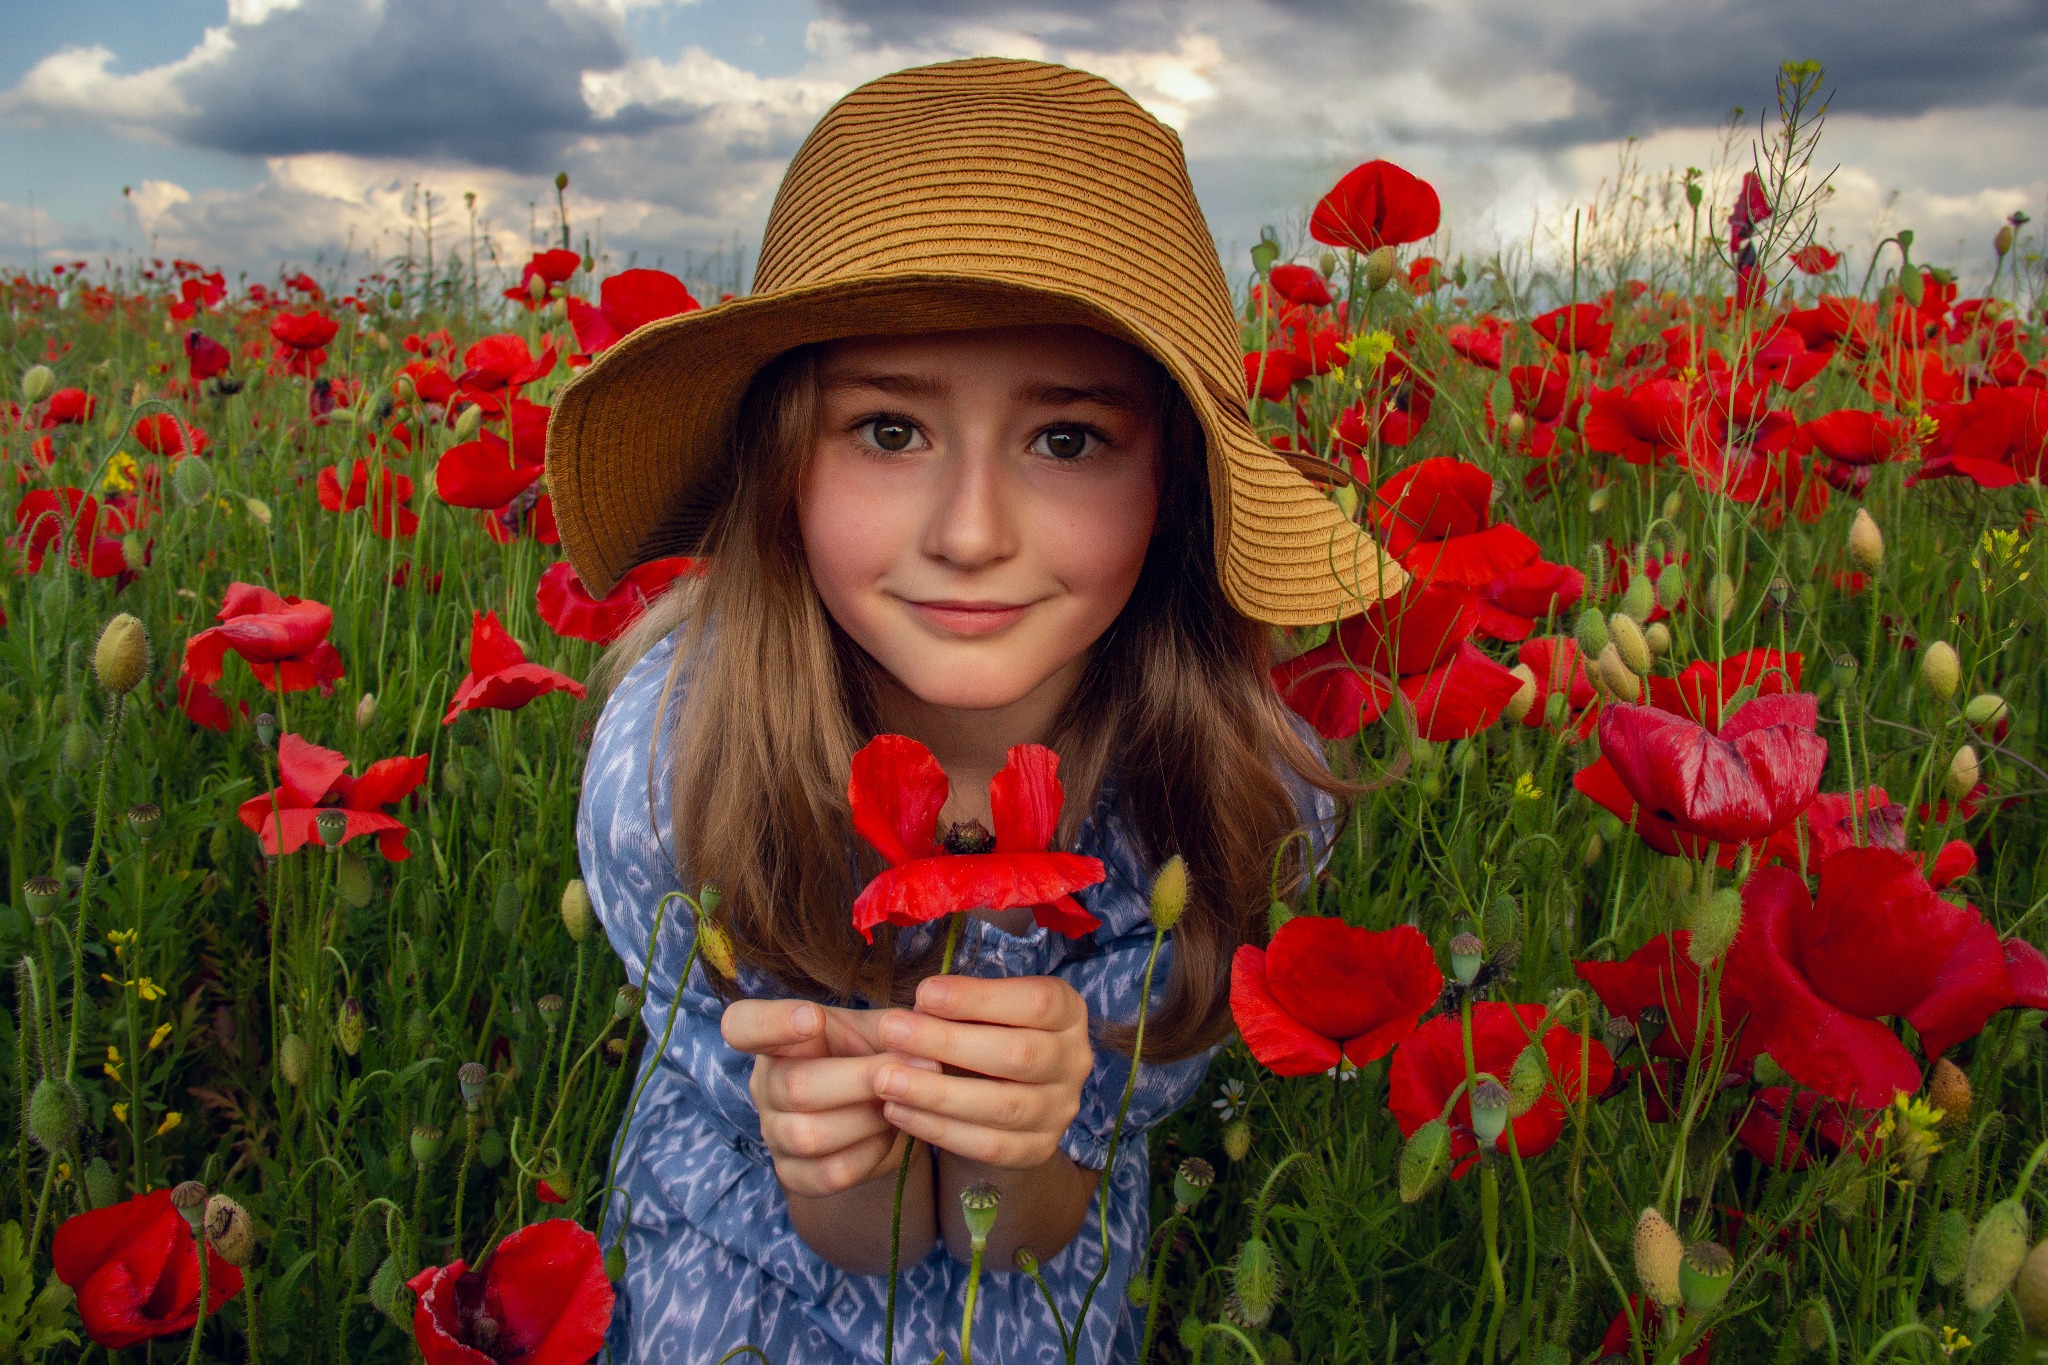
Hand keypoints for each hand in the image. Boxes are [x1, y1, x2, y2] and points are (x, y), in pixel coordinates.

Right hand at [722, 999, 934, 1198]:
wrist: (880, 1115)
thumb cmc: (871, 1058)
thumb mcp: (878, 1031)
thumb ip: (893, 1027)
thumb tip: (919, 1032)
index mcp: (777, 1039)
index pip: (743, 1026)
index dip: (771, 1024)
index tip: (813, 1018)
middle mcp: (766, 1086)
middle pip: (794, 1087)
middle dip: (860, 1079)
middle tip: (916, 1066)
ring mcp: (775, 1134)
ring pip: (810, 1135)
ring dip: (868, 1118)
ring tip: (903, 1101)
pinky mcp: (794, 1175)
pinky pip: (830, 1173)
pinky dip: (869, 1153)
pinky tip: (890, 1132)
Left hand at [870, 975, 1093, 1169]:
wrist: (1006, 1095)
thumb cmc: (986, 1032)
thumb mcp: (983, 1008)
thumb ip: (958, 1006)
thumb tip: (917, 1008)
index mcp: (1068, 1012)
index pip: (1036, 1003)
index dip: (979, 998)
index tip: (923, 992)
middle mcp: (1075, 1061)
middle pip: (1018, 1055)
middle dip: (947, 1042)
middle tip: (890, 1031)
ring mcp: (1061, 1110)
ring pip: (1003, 1106)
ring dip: (937, 1092)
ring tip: (885, 1078)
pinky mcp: (1039, 1149)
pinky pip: (990, 1146)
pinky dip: (940, 1130)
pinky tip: (898, 1112)